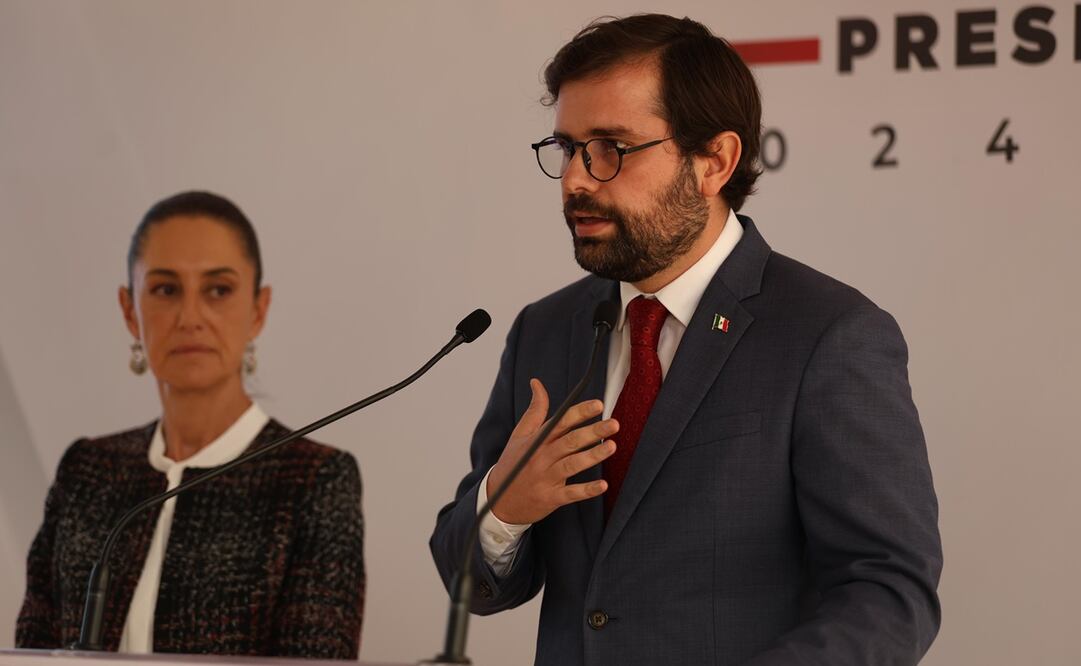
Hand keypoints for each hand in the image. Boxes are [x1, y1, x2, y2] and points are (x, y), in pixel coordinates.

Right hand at [486, 378, 618, 524]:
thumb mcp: (520, 435)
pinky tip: (603, 485)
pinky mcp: (550, 498)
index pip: (561, 422)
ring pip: (572, 465)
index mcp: (537, 440)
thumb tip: (537, 383)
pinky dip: (586, 490)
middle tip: (614, 424)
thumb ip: (534, 410)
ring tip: (612, 447)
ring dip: (592, 456)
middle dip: (593, 431)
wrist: (498, 500)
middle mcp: (542, 457)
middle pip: (570, 441)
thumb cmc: (513, 464)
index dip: (580, 412)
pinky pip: (570, 494)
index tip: (598, 405)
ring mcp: (546, 478)